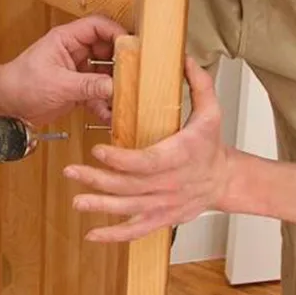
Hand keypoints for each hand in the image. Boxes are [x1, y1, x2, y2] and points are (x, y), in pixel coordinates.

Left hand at [0, 15, 124, 124]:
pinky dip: (103, 103)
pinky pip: (97, 92)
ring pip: (104, 73)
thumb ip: (88, 85)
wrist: (6, 103)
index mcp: (67, 39)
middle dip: (120, 63)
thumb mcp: (58, 84)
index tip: (132, 47)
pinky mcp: (77, 88)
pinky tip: (109, 115)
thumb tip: (114, 86)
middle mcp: (75, 51)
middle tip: (133, 76)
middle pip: (107, 49)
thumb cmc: (22, 84)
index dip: (116, 33)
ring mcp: (77, 70)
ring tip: (124, 98)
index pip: (98, 26)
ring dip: (114, 86)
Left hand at [65, 58, 229, 241]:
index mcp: (178, 157)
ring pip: (128, 210)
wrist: (225, 180)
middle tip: (70, 171)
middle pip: (129, 186)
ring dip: (99, 207)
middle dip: (97, 180)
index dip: (120, 159)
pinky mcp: (161, 219)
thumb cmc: (212, 145)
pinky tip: (91, 236)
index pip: (146, 162)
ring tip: (75, 201)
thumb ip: (198, 84)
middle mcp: (169, 185)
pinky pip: (135, 232)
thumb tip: (184, 58)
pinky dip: (113, 236)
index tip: (98, 150)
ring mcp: (164, 205)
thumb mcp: (212, 110)